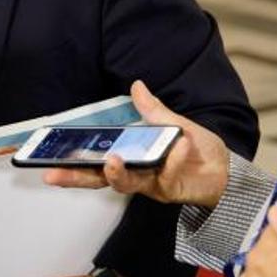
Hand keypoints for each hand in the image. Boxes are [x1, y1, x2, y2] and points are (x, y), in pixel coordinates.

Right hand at [43, 80, 229, 206]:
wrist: (227, 170)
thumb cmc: (198, 150)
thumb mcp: (174, 123)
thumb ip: (153, 110)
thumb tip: (136, 86)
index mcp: (131, 158)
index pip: (95, 163)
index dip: (72, 163)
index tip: (49, 161)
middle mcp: (136, 175)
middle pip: (99, 179)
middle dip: (75, 177)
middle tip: (55, 174)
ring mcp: (152, 184)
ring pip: (126, 184)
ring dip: (117, 172)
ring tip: (112, 159)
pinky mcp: (172, 190)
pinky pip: (167, 173)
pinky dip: (175, 156)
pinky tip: (183, 142)